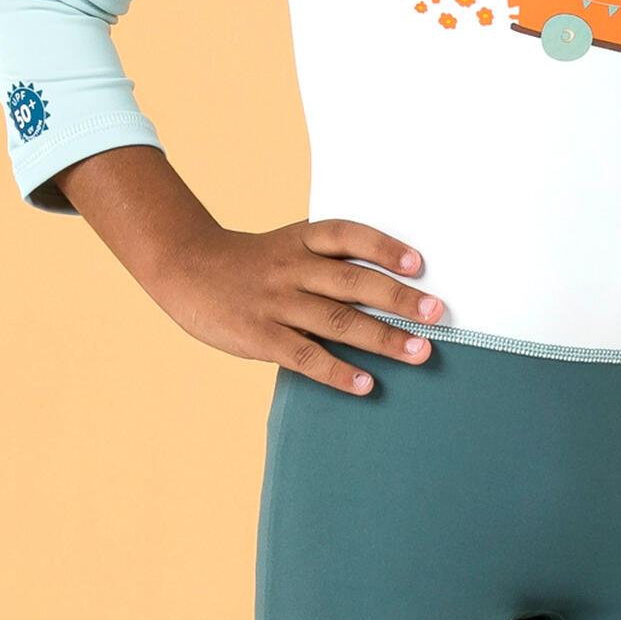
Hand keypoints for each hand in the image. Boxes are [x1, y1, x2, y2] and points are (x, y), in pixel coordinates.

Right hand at [52, 145, 443, 394]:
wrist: (183, 269)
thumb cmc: (248, 264)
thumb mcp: (285, 247)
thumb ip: (327, 262)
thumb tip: (388, 286)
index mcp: (300, 240)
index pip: (348, 235)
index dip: (384, 247)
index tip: (418, 263)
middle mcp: (291, 268)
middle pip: (353, 282)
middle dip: (399, 299)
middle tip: (437, 314)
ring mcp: (275, 303)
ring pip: (336, 321)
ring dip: (383, 338)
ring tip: (420, 353)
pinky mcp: (258, 336)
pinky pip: (304, 356)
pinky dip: (338, 371)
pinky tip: (365, 384)